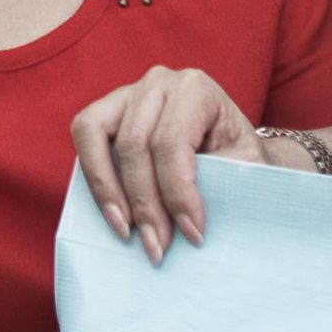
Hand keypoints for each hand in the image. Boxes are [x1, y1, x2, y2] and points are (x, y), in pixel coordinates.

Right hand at [66, 62, 261, 265]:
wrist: (233, 150)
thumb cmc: (240, 161)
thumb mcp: (246, 170)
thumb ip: (223, 187)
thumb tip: (191, 226)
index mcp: (196, 89)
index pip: (173, 142)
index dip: (177, 193)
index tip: (193, 235)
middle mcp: (158, 83)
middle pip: (134, 144)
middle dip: (145, 204)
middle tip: (158, 248)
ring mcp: (128, 93)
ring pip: (97, 135)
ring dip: (107, 190)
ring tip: (126, 232)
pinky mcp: (108, 110)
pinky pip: (85, 136)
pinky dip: (94, 176)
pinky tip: (113, 212)